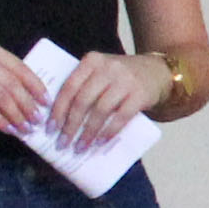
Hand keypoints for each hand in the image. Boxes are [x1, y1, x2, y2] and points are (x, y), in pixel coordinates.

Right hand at [0, 39, 51, 136]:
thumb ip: (3, 76)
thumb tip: (36, 97)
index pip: (18, 67)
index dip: (35, 86)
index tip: (46, 102)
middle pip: (11, 83)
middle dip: (28, 104)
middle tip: (37, 120)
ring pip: (1, 96)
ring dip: (16, 115)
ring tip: (25, 128)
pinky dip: (0, 120)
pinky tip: (8, 130)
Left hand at [46, 48, 170, 149]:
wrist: (158, 71)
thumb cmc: (122, 77)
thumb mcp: (101, 72)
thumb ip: (84, 85)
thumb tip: (61, 120)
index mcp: (92, 61)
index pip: (69, 86)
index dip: (58, 109)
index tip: (50, 129)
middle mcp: (108, 68)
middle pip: (83, 100)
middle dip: (71, 125)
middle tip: (63, 143)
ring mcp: (125, 81)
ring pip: (100, 110)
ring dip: (88, 132)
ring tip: (81, 147)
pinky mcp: (140, 95)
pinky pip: (121, 117)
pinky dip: (109, 131)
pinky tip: (100, 142)